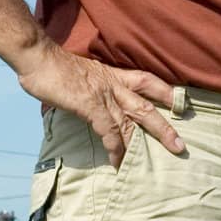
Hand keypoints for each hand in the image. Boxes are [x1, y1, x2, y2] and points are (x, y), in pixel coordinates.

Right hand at [16, 41, 183, 166]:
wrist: (38, 57)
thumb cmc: (55, 66)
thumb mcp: (84, 74)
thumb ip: (94, 87)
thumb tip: (92, 101)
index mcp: (114, 75)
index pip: (148, 81)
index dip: (166, 92)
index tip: (182, 104)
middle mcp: (114, 84)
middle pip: (147, 106)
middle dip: (166, 126)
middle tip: (181, 144)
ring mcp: (103, 94)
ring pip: (134, 120)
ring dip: (149, 140)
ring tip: (163, 156)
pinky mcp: (90, 105)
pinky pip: (109, 131)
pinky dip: (116, 148)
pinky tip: (119, 163)